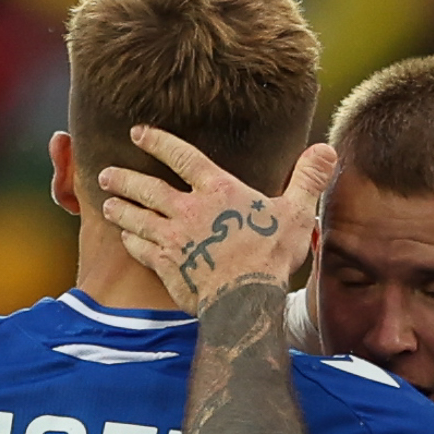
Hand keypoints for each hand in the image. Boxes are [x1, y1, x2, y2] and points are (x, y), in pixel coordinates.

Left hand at [98, 128, 337, 312]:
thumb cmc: (271, 256)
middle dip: (124, 178)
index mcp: (218, 191)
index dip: (158, 141)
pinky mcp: (166, 265)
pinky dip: (131, 242)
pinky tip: (126, 239)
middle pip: (146, 188)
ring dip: (119, 209)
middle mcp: (187, 210)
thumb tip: (327, 149)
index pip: (181, 157)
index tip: (138, 132)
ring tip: (107, 203)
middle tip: (107, 174)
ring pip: (135, 218)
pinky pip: (141, 249)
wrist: (244, 301)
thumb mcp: (296, 213)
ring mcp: (172, 238)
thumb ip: (307, 179)